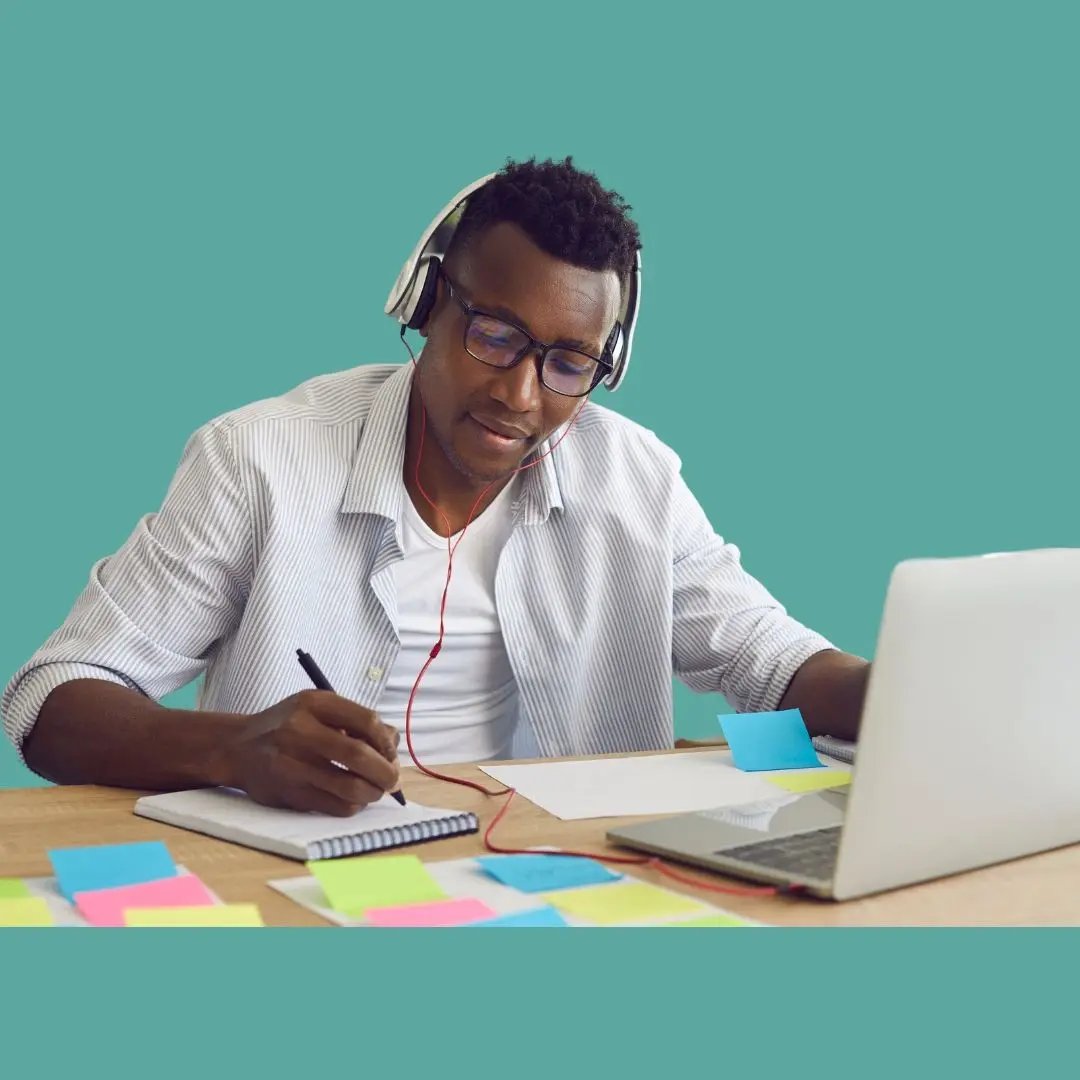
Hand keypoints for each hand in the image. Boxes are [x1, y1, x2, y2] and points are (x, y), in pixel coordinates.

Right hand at [222, 690, 400, 814]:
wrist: (238, 749)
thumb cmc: (288, 726)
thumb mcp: (318, 709)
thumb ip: (355, 721)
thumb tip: (394, 744)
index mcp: (313, 704)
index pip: (366, 721)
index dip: (386, 741)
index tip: (391, 753)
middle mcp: (300, 731)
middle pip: (359, 755)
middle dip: (386, 771)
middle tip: (393, 779)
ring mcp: (293, 765)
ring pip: (351, 787)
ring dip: (374, 792)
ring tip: (376, 790)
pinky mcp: (290, 794)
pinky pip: (336, 806)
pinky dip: (354, 805)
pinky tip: (354, 798)